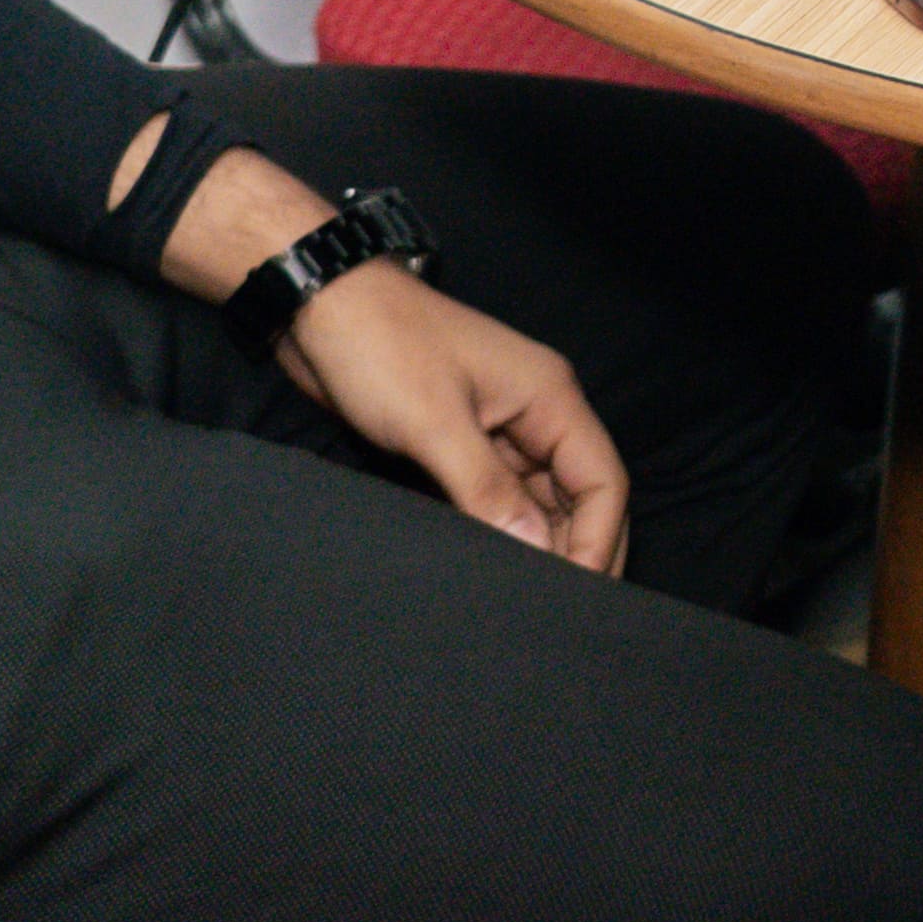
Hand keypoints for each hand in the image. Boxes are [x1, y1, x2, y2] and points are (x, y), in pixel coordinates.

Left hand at [274, 261, 629, 574]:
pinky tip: (488, 568)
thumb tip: (536, 553)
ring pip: (537, 501)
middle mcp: (534, 414)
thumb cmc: (381, 347)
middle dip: (578, 550)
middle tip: (558, 613)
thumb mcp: (434, 422)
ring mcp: (498, 429)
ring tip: (522, 602)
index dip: (598, 541)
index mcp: (549, 397)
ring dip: (536, 546)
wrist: (318, 308)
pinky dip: (498, 532)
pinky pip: (495, 497)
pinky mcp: (460, 442)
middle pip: (580, 495)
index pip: (603, 480)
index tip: (574, 597)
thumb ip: (487, 490)